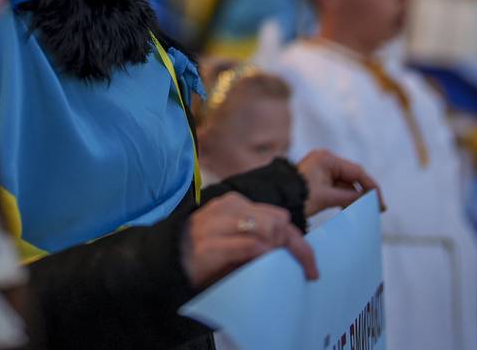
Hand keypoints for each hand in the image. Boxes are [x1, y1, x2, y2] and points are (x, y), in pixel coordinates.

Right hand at [180, 191, 317, 288]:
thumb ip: (256, 234)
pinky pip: (249, 246)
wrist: (165, 262)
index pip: (278, 216)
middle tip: (307, 271)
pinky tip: (266, 265)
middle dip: (298, 248)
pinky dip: (263, 255)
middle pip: (278, 223)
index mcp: (233, 203)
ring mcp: (217, 226)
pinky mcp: (210, 246)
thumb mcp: (232, 237)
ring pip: (267, 229)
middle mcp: (227, 209)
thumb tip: (288, 245)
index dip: (299, 242)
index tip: (310, 266)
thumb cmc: (203, 253)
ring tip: (285, 271)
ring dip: (282, 251)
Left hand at [295, 149, 384, 215]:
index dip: (371, 187)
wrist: (276, 200)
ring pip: (345, 184)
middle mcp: (325, 160)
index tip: (380, 203)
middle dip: (364, 193)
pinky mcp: (318, 180)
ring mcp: (322, 170)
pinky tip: (350, 210)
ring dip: (354, 197)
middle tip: (377, 209)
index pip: (357, 171)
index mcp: (327, 159)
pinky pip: (337, 188)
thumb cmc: (299, 196)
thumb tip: (370, 202)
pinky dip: (344, 198)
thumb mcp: (327, 198)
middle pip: (352, 177)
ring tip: (364, 211)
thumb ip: (350, 197)